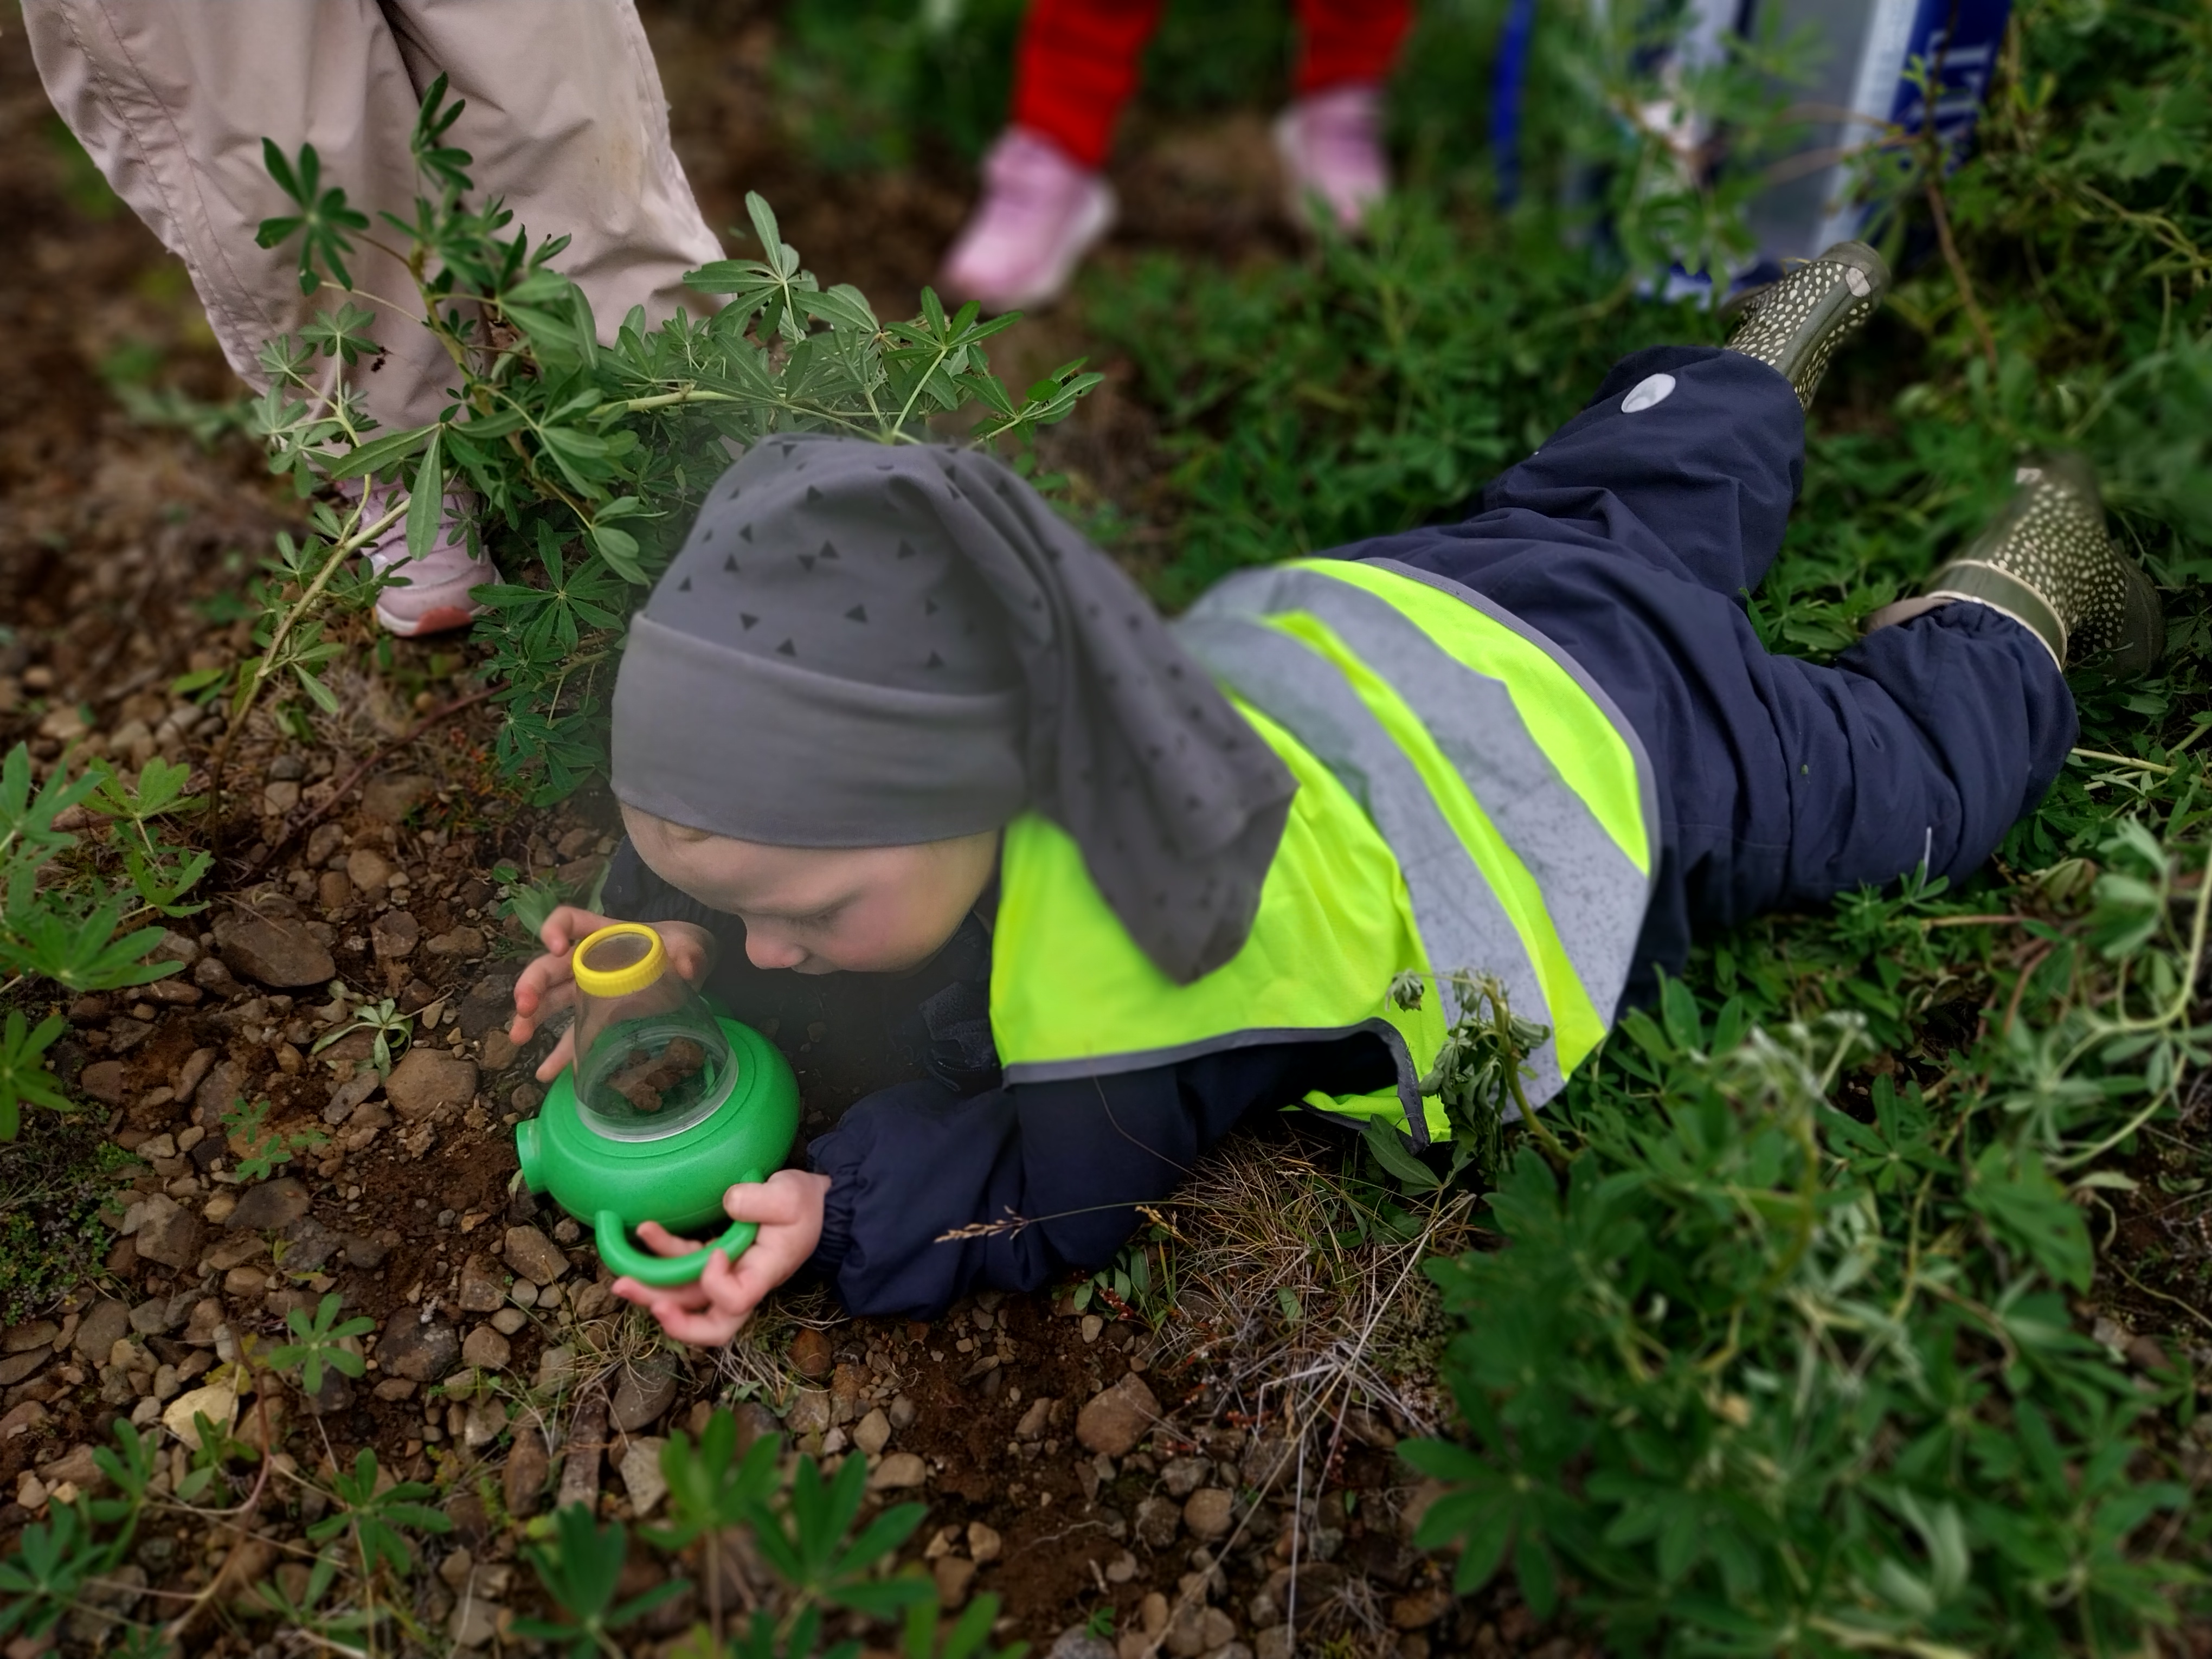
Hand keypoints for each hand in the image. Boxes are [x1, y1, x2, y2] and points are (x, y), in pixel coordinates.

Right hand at [508, 907, 715, 1080]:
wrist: (690, 968)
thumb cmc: (680, 947)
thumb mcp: (689, 946)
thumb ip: (689, 953)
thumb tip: (688, 968)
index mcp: (604, 935)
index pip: (569, 920)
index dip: (556, 929)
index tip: (557, 947)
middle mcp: (588, 961)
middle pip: (549, 967)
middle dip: (532, 985)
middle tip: (524, 1006)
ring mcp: (589, 990)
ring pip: (551, 1001)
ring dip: (532, 1019)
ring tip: (518, 1037)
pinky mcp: (597, 1017)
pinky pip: (573, 1034)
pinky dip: (562, 1054)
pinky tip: (547, 1072)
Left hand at [610, 1170, 831, 1346]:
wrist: (814, 1206)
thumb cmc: (806, 1205)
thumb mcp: (791, 1196)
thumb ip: (762, 1200)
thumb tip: (729, 1202)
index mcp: (765, 1273)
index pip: (738, 1300)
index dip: (718, 1285)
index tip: (715, 1253)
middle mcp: (743, 1283)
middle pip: (704, 1321)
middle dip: (667, 1315)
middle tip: (630, 1291)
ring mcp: (726, 1276)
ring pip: (685, 1300)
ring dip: (651, 1291)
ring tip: (620, 1279)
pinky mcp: (715, 1260)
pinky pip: (683, 1269)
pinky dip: (660, 1258)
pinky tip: (644, 1233)